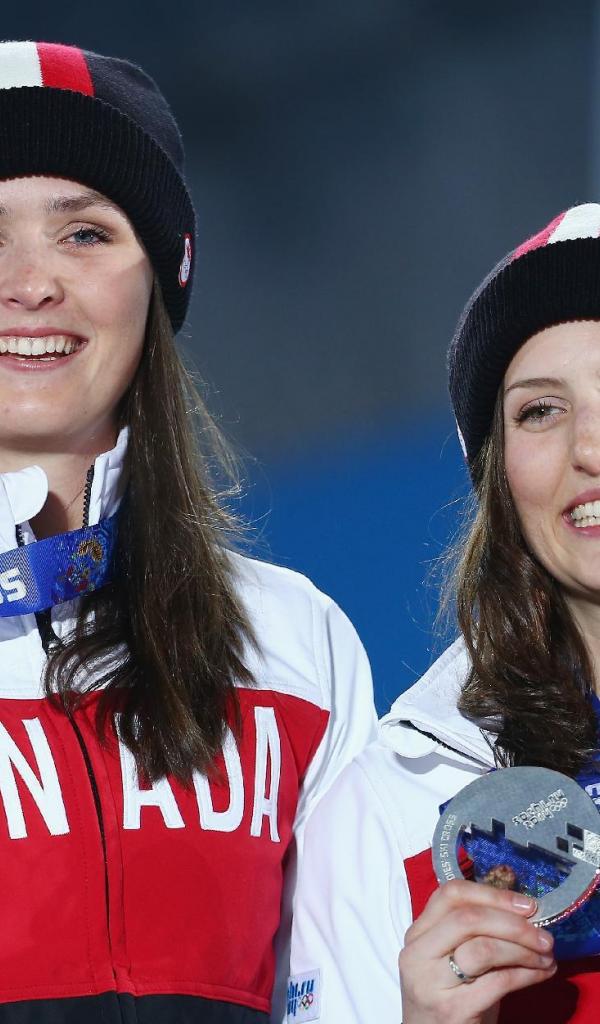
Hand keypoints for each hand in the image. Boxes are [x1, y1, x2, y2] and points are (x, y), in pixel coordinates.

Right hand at [398, 878, 555, 1023]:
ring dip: (524, 950)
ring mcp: (431, 983)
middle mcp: (417, 954)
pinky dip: (528, 974)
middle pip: (469, 919)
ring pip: (483, 948)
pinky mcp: (451, 1010)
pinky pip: (498, 982)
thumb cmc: (450, 998)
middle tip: (544, 935)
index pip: (451, 894)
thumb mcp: (452, 958)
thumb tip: (523, 910)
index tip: (527, 905)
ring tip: (546, 956)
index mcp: (417, 933)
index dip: (493, 894)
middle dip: (514, 924)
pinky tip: (542, 974)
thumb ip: (474, 932)